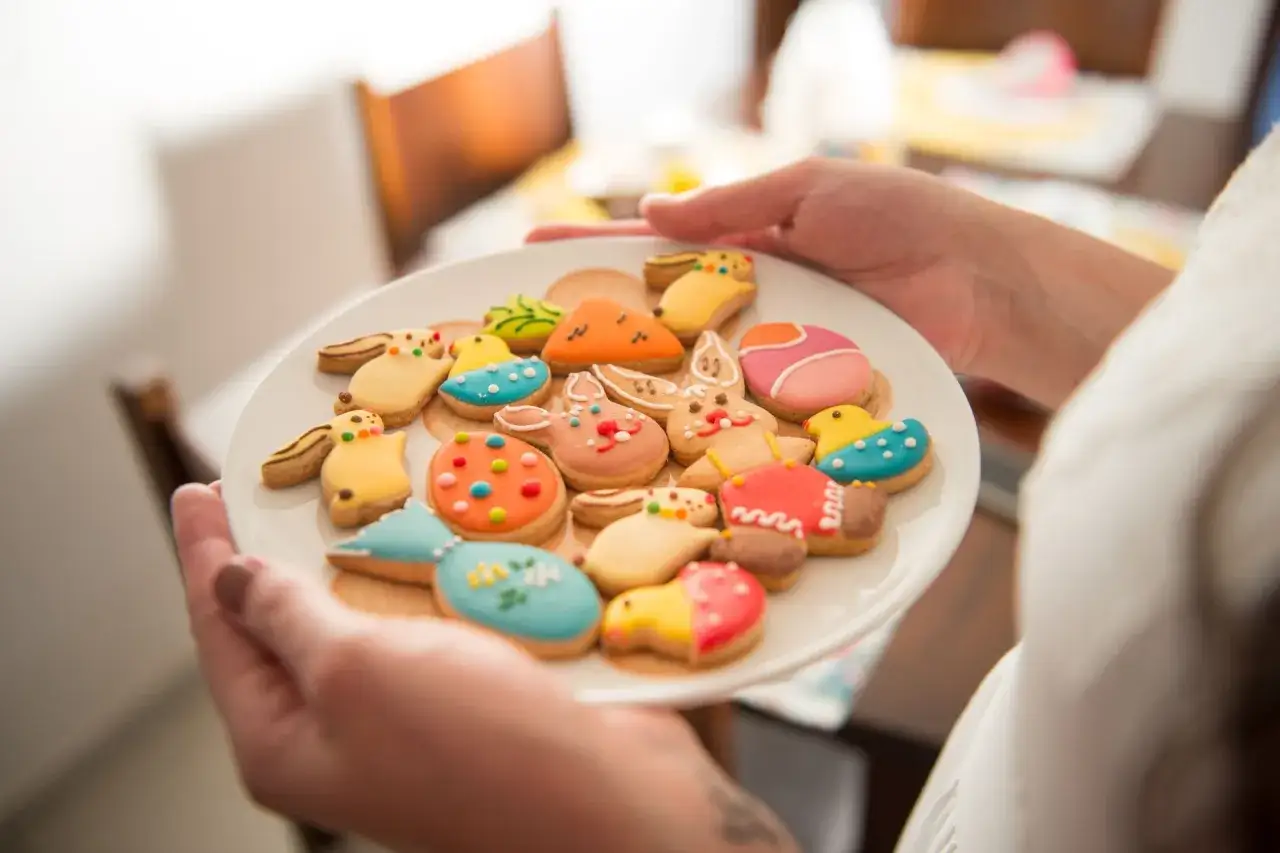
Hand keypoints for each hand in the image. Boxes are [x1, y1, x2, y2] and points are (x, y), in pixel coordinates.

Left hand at [173, 483, 795, 852]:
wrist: (610, 802)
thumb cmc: (474, 747)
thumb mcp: (356, 671)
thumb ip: (288, 617)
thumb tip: (233, 578)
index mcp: (283, 741)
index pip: (220, 630)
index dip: (206, 554)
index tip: (200, 488)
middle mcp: (337, 731)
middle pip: (284, 625)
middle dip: (276, 550)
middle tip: (270, 478)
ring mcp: (405, 714)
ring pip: (363, 618)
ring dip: (357, 555)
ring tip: (344, 491)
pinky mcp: (469, 692)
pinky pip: (427, 620)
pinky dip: (422, 572)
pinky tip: (429, 532)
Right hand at [530, 159, 1171, 408]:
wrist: (980, 282)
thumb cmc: (901, 218)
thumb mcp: (811, 190)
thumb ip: (735, 204)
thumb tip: (650, 209)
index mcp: (746, 238)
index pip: (653, 243)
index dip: (593, 248)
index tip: (530, 253)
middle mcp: (748, 297)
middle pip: (658, 312)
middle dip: (596, 322)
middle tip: (525, 340)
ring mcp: (769, 348)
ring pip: (688, 365)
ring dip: (634, 380)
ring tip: (566, 394)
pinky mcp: (798, 390)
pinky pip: (738, 402)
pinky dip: (696, 416)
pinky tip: (652, 434)